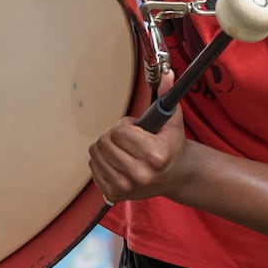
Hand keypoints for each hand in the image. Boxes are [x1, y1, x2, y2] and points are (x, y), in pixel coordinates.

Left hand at [89, 74, 193, 202]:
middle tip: (129, 140)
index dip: (126, 126)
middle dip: (114, 136)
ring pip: (96, 154)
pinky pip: (93, 167)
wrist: (174, 176)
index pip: (119, 132)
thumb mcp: (171, 118)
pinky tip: (118, 162)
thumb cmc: (171, 145)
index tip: (137, 129)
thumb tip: (167, 73)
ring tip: (124, 150)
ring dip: (107, 147)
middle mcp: (141, 175)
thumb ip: (167, 94)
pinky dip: (102, 161)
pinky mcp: (114, 194)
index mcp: (156, 156)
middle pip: (104, 143)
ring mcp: (126, 187)